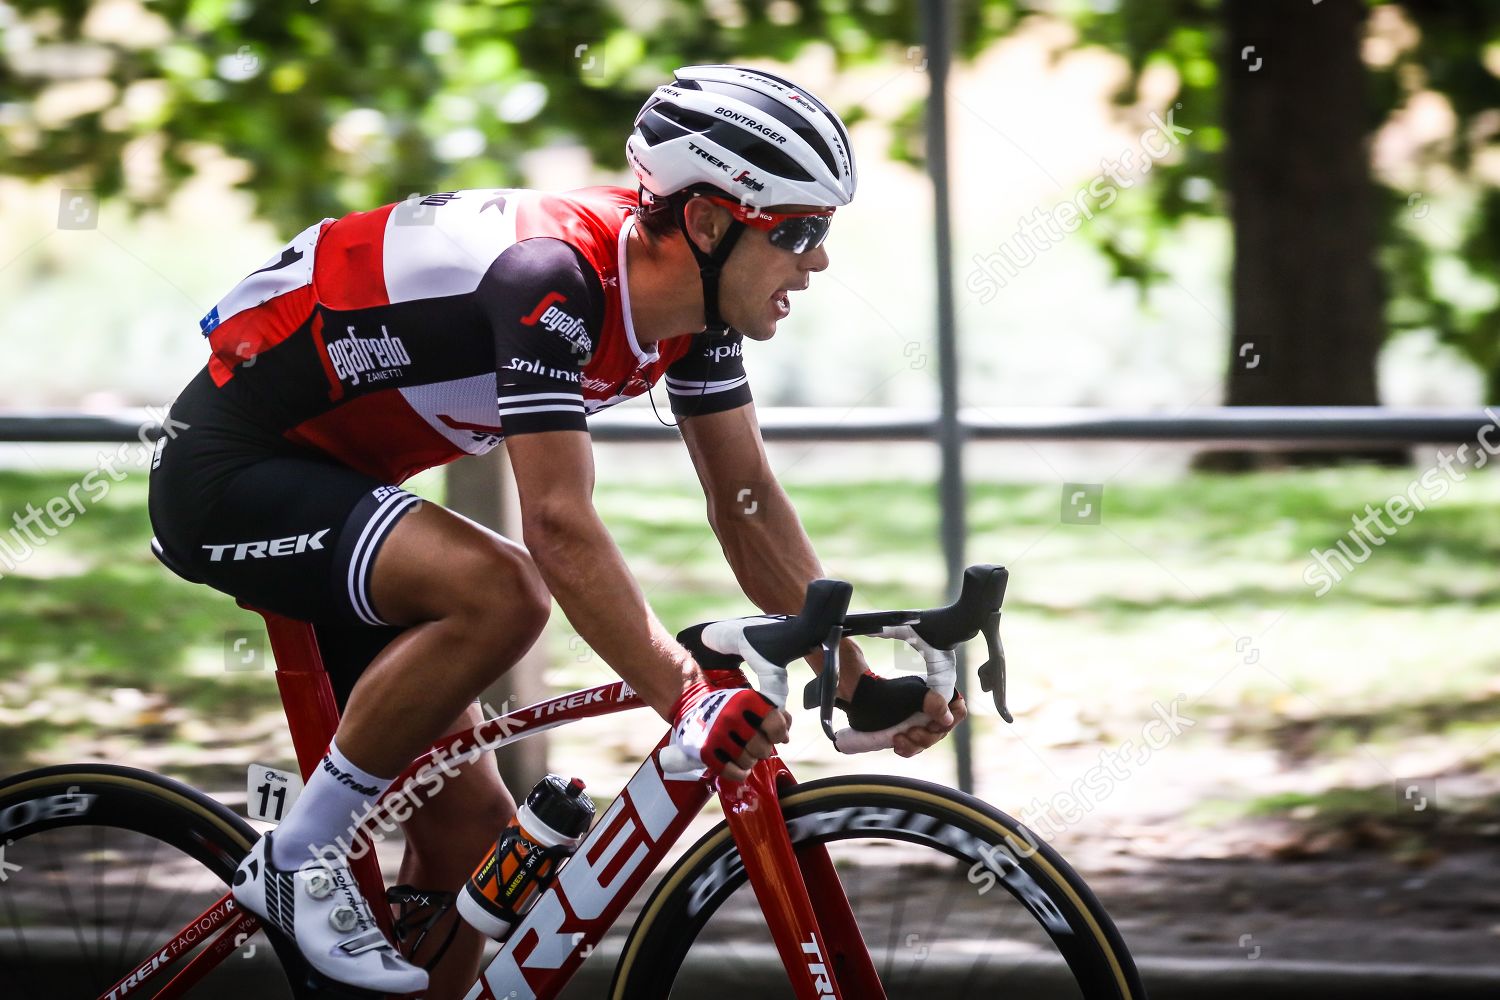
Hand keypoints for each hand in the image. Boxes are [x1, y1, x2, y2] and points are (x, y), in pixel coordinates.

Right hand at [668, 673, 791, 781]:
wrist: (692, 705)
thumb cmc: (730, 706)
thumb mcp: (752, 701)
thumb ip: (775, 715)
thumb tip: (786, 737)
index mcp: (746, 700)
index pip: (776, 725)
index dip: (779, 734)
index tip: (773, 736)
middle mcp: (731, 716)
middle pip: (763, 748)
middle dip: (762, 750)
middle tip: (755, 745)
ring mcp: (717, 734)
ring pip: (748, 762)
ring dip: (750, 760)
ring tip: (743, 751)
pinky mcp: (706, 751)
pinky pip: (733, 772)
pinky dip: (740, 773)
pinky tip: (739, 766)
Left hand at [891, 688, 966, 757]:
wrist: (860, 702)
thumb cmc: (885, 695)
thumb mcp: (911, 696)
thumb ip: (933, 702)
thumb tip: (948, 718)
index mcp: (936, 695)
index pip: (958, 710)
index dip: (949, 721)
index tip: (931, 723)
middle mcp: (931, 709)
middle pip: (943, 731)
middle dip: (926, 736)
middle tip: (910, 732)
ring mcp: (920, 721)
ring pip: (929, 742)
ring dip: (914, 745)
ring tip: (898, 739)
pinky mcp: (908, 733)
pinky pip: (916, 748)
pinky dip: (907, 749)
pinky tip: (896, 745)